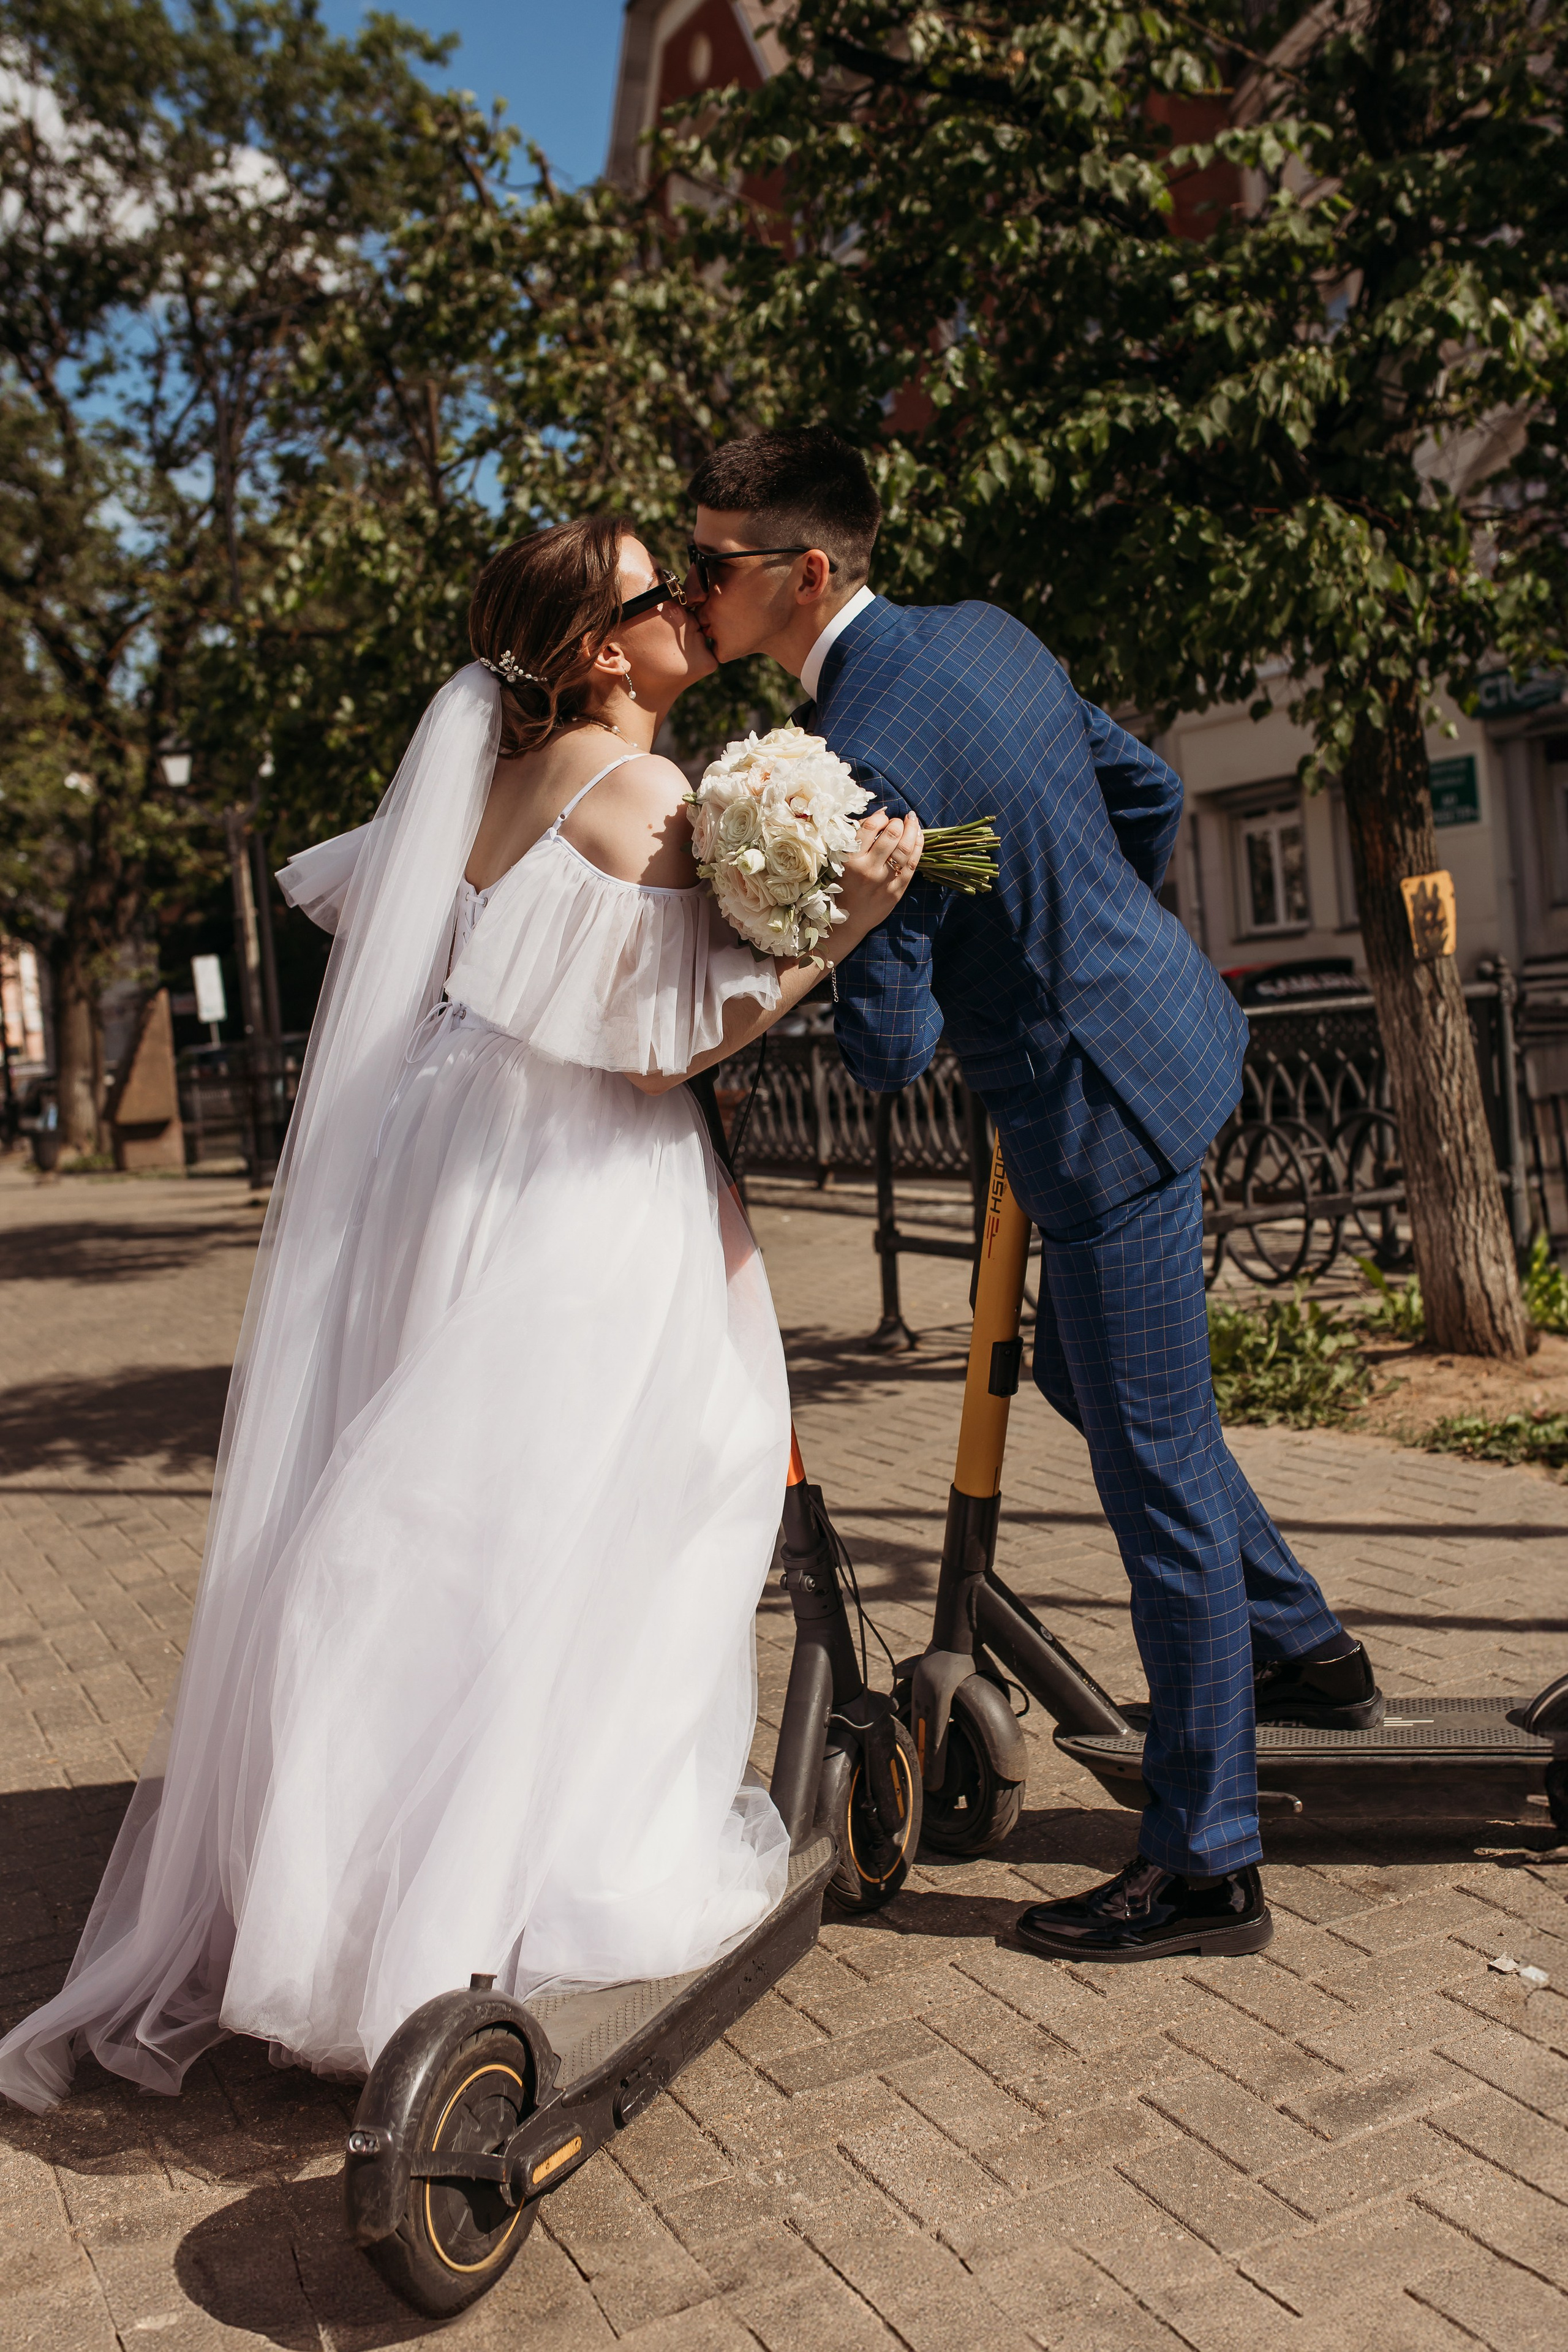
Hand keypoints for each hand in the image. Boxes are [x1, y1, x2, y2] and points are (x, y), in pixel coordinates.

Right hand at [832, 809, 923, 953]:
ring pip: (905, 849)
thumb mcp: (840, 862)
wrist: (846, 921)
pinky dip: (918, 847)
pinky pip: (913, 865)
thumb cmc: (841, 886)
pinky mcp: (896, 891)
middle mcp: (868, 869)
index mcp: (850, 860)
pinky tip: (918, 837)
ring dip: (912, 830)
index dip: (881, 817)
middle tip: (899, 820)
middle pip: (891, 835)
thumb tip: (879, 816)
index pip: (870, 827)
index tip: (883, 817)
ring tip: (911, 822)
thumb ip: (856, 839)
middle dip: (898, 822)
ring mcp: (884, 881)